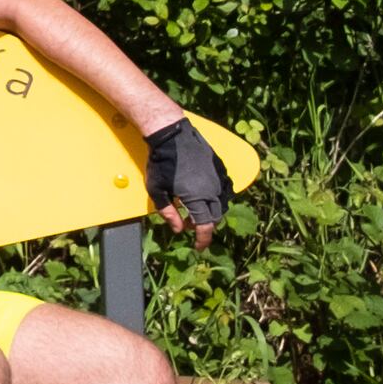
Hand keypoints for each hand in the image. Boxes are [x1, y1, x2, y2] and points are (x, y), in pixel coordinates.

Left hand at [149, 117, 229, 241]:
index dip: (202, 240)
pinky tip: (205, 196)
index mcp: (198, 198)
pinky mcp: (220, 168)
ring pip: (222, 203)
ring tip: (194, 211)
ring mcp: (219, 178)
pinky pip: (225, 188)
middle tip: (187, 225)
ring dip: (211, 212)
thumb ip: (168, 212)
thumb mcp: (157, 190)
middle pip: (215, 216)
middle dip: (204, 226)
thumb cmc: (161, 163)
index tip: (198, 247)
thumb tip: (178, 229)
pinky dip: (218, 197)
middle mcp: (213, 190)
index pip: (205, 226)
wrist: (172, 135)